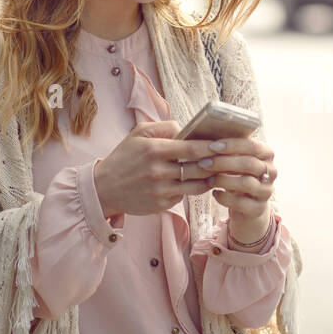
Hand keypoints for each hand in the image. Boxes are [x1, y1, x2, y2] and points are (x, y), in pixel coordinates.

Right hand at [93, 120, 223, 217]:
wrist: (104, 188)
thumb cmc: (124, 157)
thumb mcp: (139, 134)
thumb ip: (165, 127)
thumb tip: (188, 128)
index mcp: (154, 150)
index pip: (192, 148)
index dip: (211, 147)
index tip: (225, 144)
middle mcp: (158, 171)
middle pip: (199, 168)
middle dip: (216, 163)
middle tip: (228, 159)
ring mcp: (160, 190)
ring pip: (197, 185)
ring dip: (210, 179)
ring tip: (218, 172)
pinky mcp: (161, 205)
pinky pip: (185, 196)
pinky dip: (194, 189)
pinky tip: (200, 183)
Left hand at [203, 136, 276, 242]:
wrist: (248, 205)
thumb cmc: (238, 175)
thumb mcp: (237, 160)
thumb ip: (229, 150)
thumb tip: (205, 140)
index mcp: (267, 154)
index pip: (252, 145)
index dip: (232, 145)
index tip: (212, 146)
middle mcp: (271, 172)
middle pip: (249, 164)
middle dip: (223, 162)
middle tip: (203, 163)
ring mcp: (266, 191)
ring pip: (246, 183)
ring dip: (223, 180)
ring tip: (208, 180)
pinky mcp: (259, 208)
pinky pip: (241, 203)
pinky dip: (225, 198)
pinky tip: (215, 193)